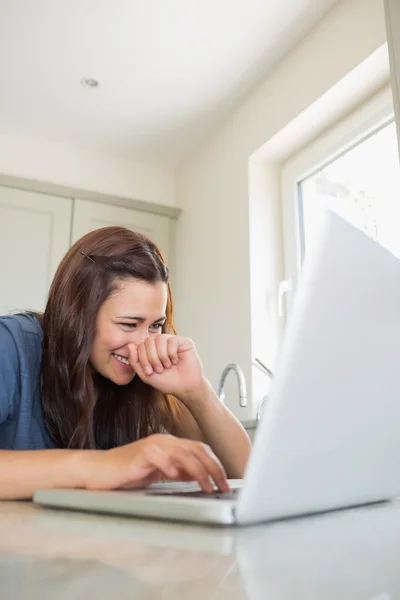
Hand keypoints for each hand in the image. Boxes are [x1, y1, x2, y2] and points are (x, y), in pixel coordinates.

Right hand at [82, 434, 229, 492]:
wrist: (98, 469)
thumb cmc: (125, 472)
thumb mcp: (157, 472)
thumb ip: (176, 471)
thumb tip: (197, 476)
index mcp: (169, 444)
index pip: (199, 449)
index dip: (215, 464)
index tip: (224, 481)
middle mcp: (163, 441)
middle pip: (196, 449)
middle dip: (213, 468)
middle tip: (222, 485)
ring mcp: (152, 446)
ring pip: (182, 452)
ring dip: (198, 470)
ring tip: (207, 486)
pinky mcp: (139, 453)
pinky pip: (158, 455)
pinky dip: (169, 464)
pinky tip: (175, 475)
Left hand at [127, 334, 204, 400]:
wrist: (184, 388)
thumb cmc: (167, 382)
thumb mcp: (145, 375)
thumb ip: (135, 361)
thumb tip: (130, 345)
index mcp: (151, 350)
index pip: (140, 345)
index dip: (142, 358)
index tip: (149, 372)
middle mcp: (161, 343)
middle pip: (148, 340)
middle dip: (151, 357)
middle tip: (159, 369)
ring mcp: (172, 341)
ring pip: (160, 339)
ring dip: (161, 355)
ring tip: (167, 366)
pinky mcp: (183, 341)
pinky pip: (172, 341)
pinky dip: (172, 353)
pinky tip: (175, 361)